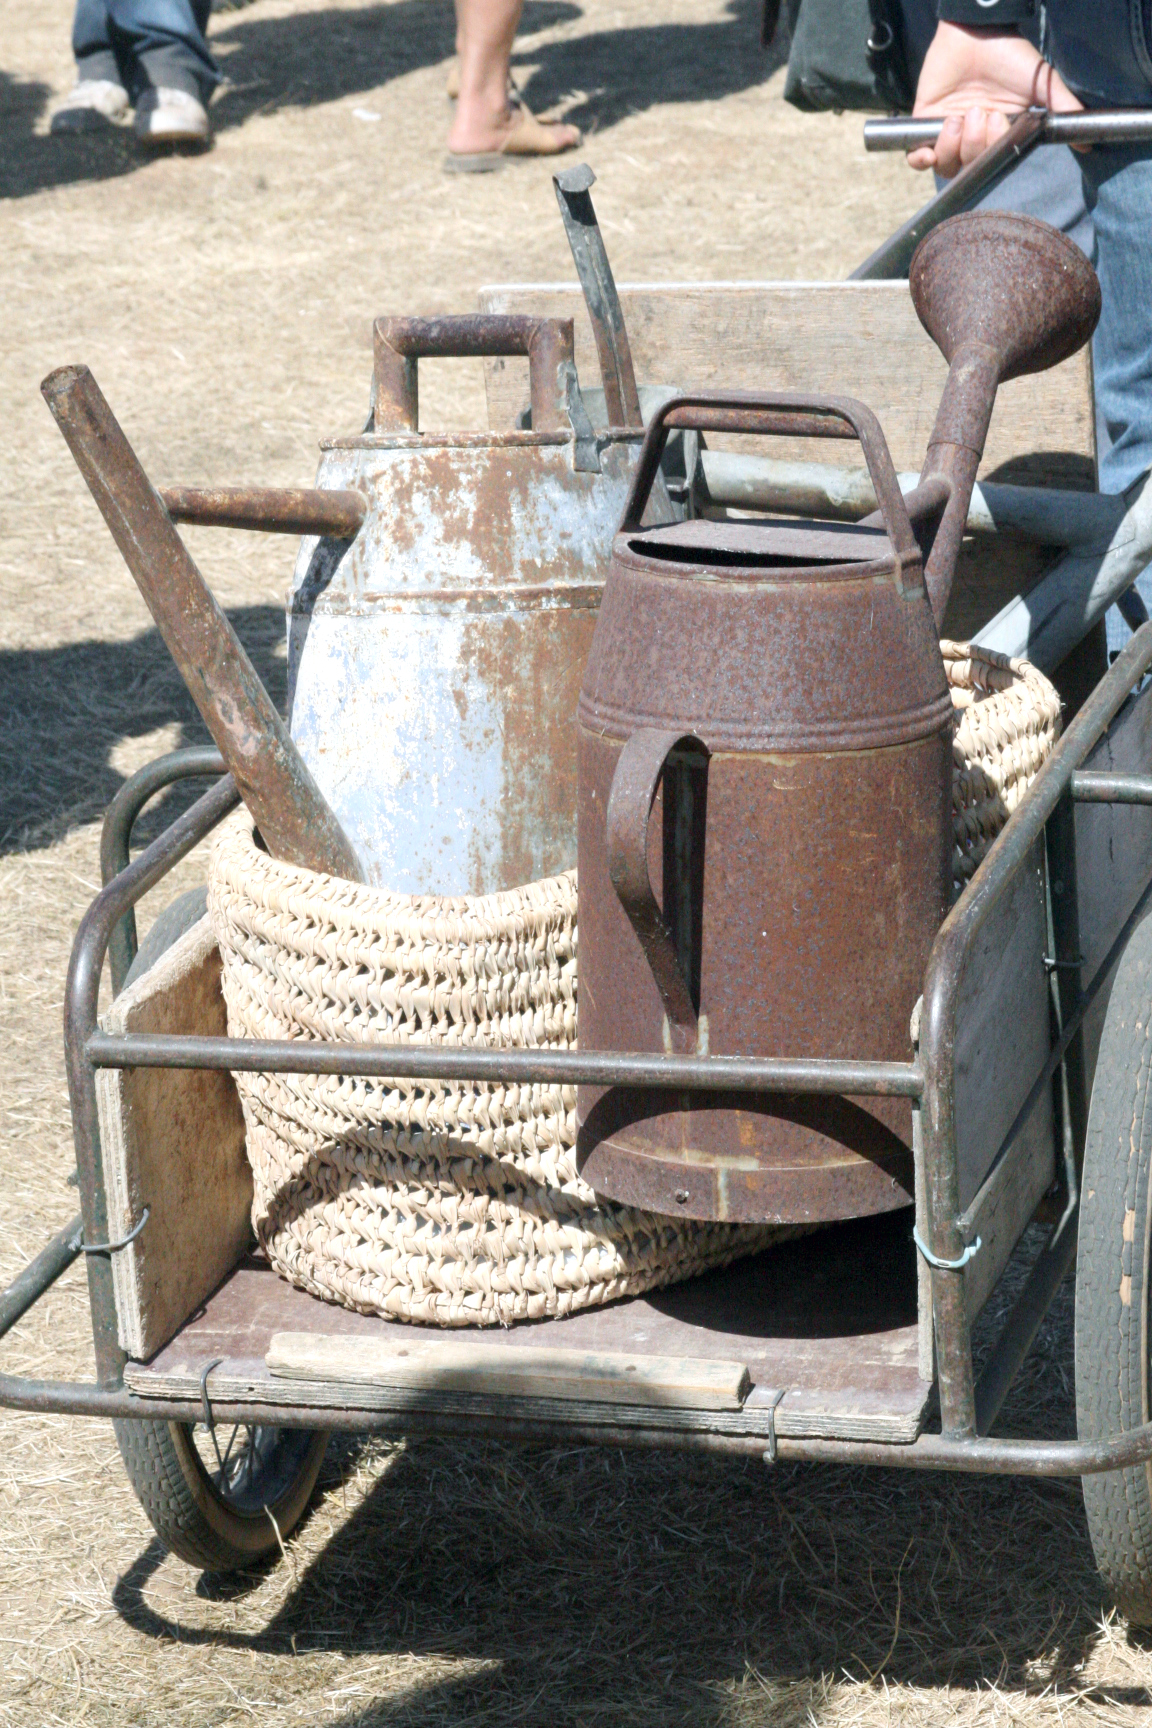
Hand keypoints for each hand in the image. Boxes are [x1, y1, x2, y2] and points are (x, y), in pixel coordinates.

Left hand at [908, 23, 1081, 176]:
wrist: (977, 29)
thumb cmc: (1010, 55)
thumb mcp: (1042, 84)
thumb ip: (1062, 110)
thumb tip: (1088, 142)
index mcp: (999, 134)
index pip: (993, 164)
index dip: (994, 153)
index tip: (1000, 123)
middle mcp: (973, 137)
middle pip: (969, 167)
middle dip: (976, 144)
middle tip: (982, 111)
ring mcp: (948, 131)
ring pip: (945, 164)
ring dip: (951, 146)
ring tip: (958, 117)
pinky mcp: (924, 122)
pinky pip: (915, 158)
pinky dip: (921, 159)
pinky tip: (928, 150)